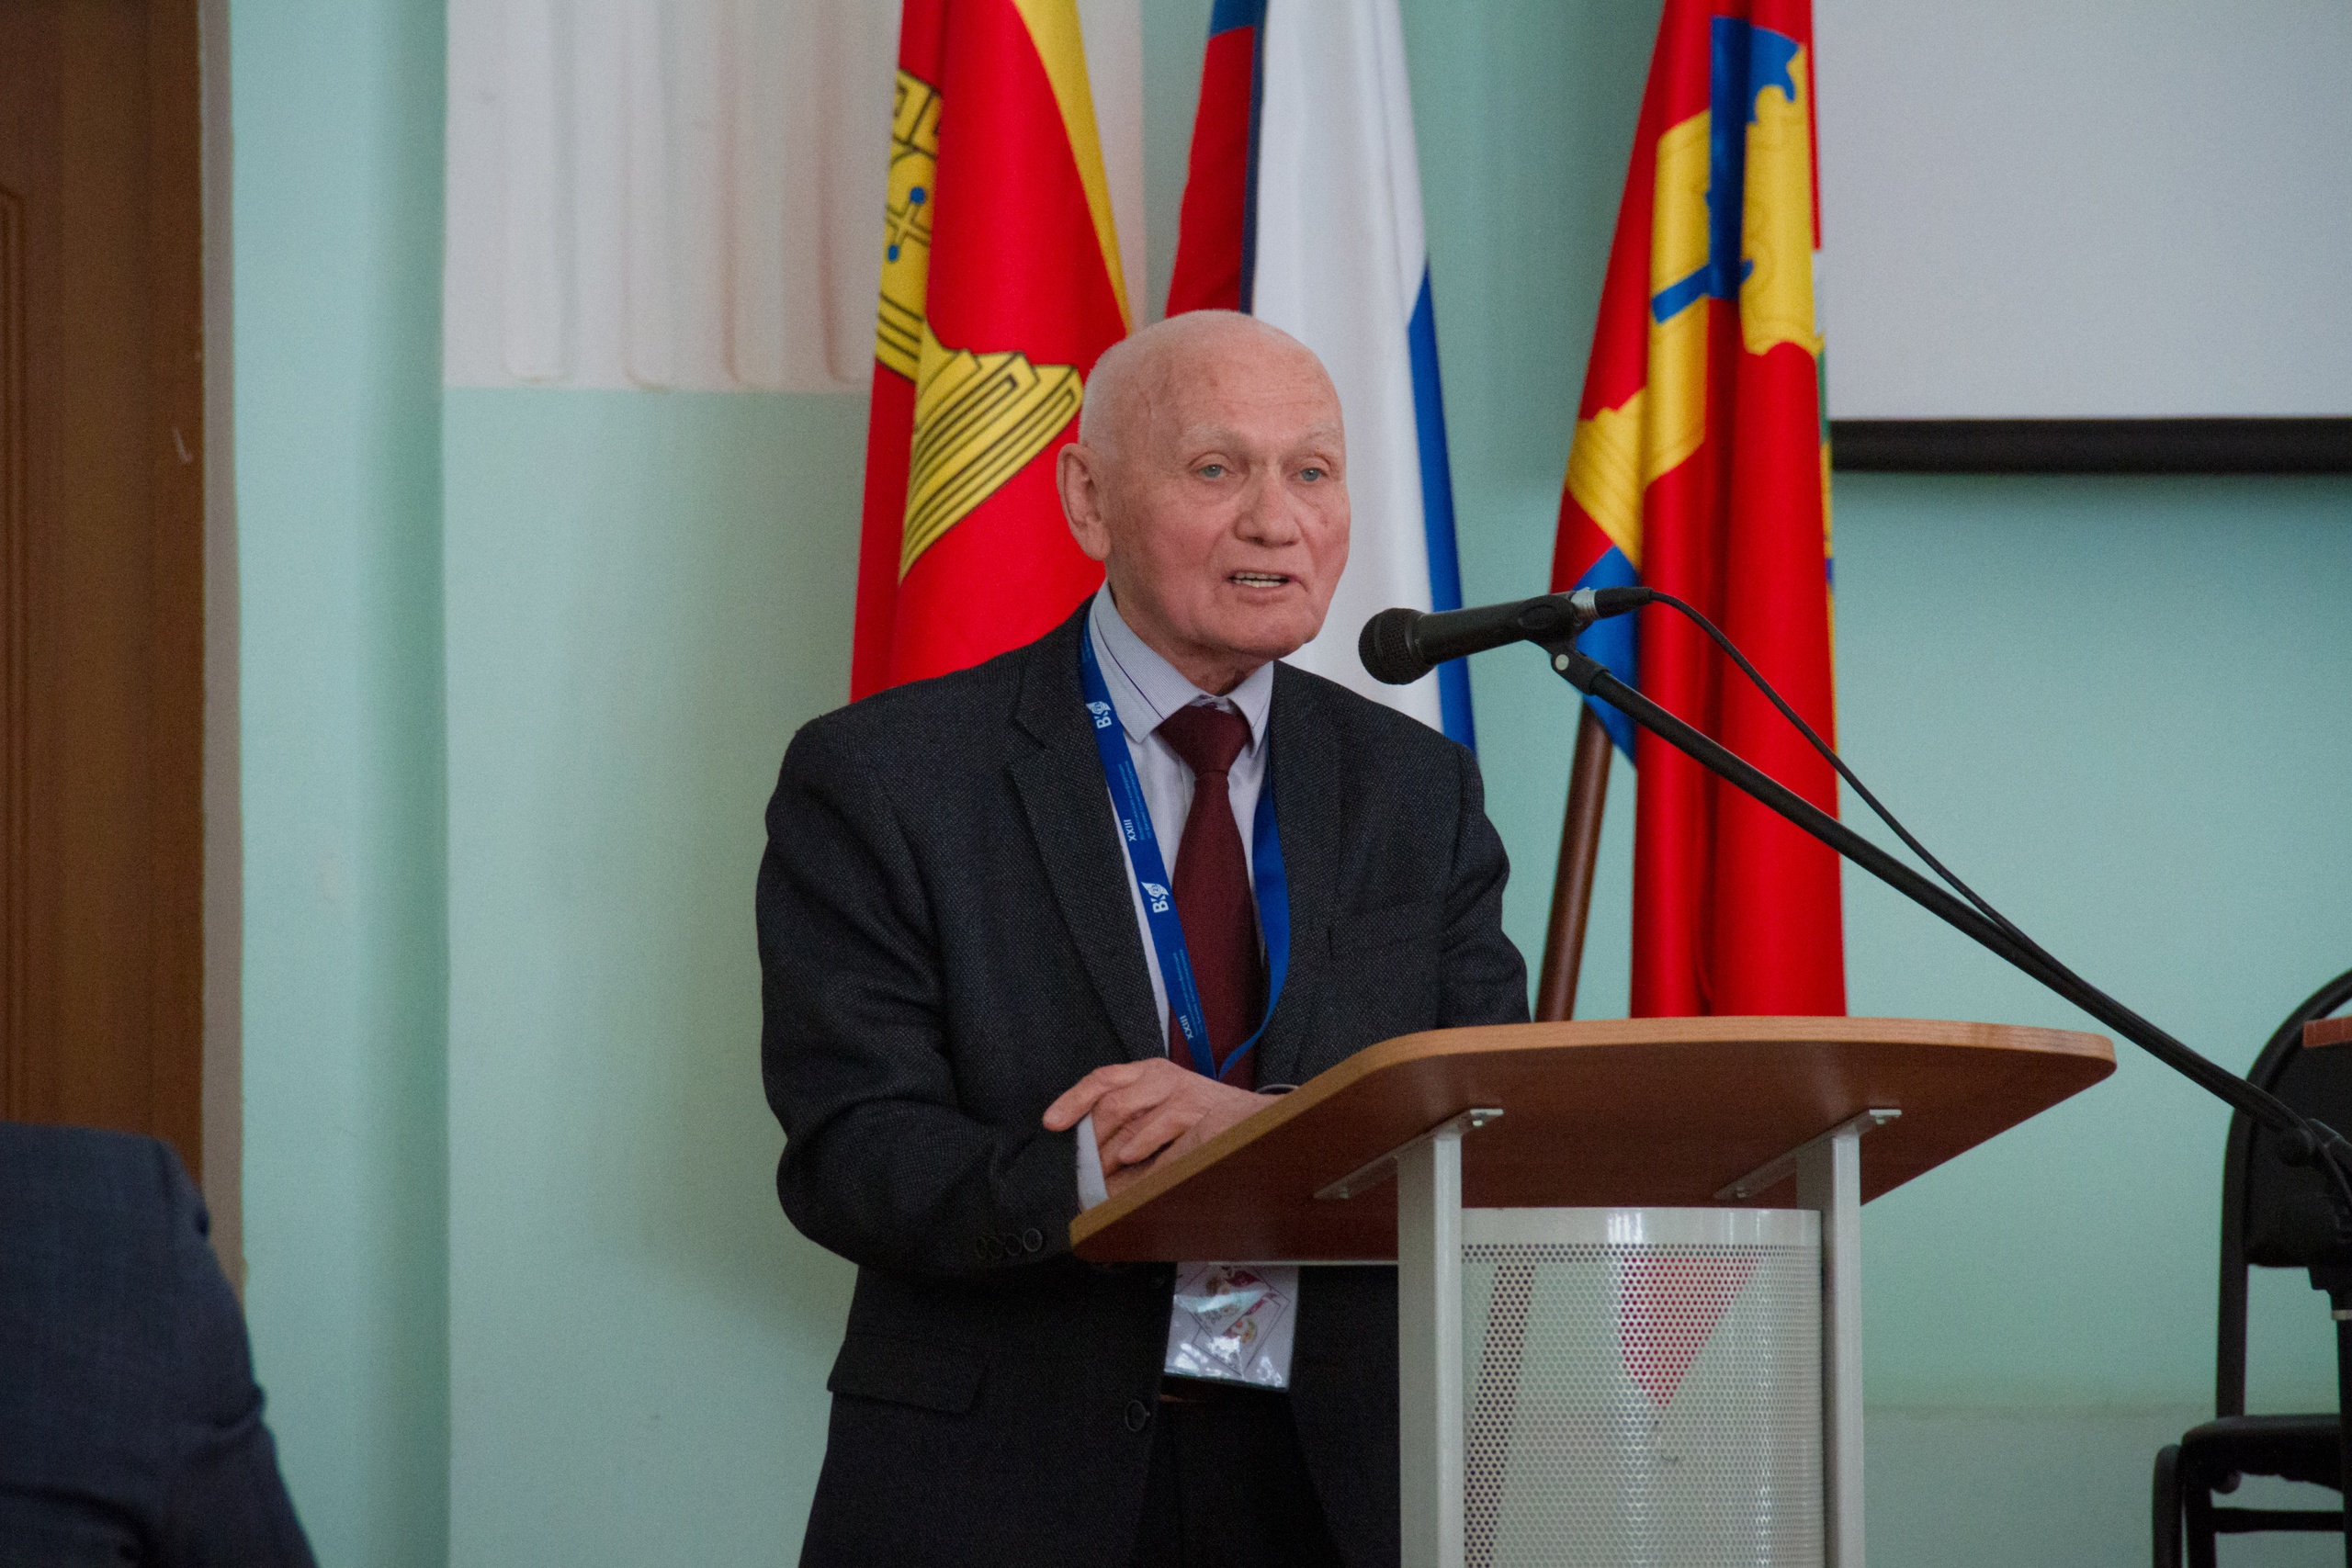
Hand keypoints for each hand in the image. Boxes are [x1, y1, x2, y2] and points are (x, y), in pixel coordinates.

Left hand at [1043, 1059, 1270, 1190]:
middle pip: (1109, 1103)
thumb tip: (1092, 1160)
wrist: (1256, 1124)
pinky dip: (1139, 1145)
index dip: (1073, 1100)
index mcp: (1148, 1074)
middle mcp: (1161, 1076)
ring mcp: (1178, 1089)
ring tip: (1105, 1176)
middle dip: (1093, 1142)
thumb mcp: (1162, 1117)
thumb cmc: (1205, 1124)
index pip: (1101, 1080)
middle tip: (1087, 1172)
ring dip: (1109, 1152)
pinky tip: (1131, 1158)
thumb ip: (1131, 1127)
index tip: (1052, 1123)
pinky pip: (1157, 1126)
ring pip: (1126, 1115)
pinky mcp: (1195, 1107)